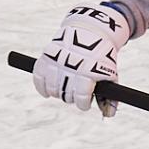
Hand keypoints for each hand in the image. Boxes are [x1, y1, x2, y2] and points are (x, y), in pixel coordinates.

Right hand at [34, 2, 129, 116]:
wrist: (89, 32)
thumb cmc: (100, 58)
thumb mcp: (110, 75)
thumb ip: (110, 96)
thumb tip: (108, 115)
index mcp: (89, 71)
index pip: (80, 97)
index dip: (83, 103)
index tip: (84, 103)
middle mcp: (72, 66)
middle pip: (65, 95)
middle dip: (71, 97)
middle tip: (75, 92)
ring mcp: (57, 61)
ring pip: (52, 89)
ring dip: (58, 93)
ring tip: (64, 89)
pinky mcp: (46, 56)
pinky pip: (38, 78)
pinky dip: (41, 87)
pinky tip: (46, 92)